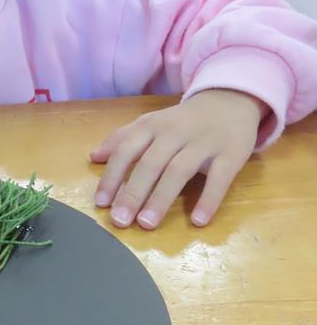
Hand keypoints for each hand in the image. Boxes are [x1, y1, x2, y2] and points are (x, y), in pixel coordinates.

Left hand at [90, 90, 266, 229]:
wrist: (229, 101)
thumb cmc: (183, 121)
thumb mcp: (151, 123)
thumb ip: (122, 139)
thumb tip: (93, 157)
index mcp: (152, 126)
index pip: (126, 150)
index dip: (112, 176)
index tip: (101, 203)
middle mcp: (175, 133)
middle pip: (150, 164)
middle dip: (133, 193)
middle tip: (120, 221)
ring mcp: (203, 143)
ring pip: (179, 171)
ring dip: (161, 198)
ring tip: (147, 224)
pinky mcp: (231, 154)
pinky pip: (219, 179)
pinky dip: (208, 199)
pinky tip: (197, 221)